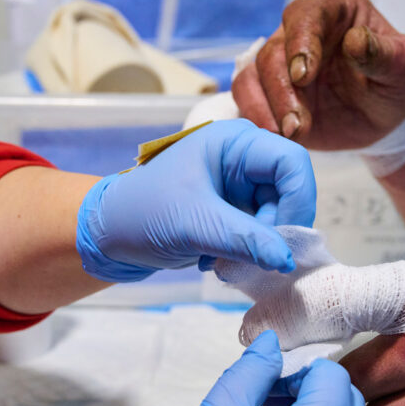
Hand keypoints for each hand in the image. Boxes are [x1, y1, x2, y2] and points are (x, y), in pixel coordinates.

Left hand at [76, 119, 315, 280]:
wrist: (105, 236)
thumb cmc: (141, 214)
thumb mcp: (195, 226)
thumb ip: (245, 240)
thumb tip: (288, 259)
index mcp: (233, 142)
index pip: (292, 163)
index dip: (298, 201)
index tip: (285, 241)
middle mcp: (240, 158)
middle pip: (289, 191)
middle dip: (275, 229)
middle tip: (251, 258)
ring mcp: (237, 185)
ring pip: (277, 216)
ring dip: (258, 246)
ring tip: (224, 262)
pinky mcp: (231, 210)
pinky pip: (259, 231)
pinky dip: (247, 251)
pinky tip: (217, 261)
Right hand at [231, 0, 404, 149]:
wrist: (385, 119)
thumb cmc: (397, 82)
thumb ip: (384, 53)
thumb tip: (355, 42)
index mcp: (334, 9)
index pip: (306, 15)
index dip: (300, 42)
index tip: (303, 75)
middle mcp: (300, 32)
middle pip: (273, 51)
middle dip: (281, 90)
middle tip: (297, 125)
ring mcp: (281, 63)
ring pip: (251, 76)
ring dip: (265, 108)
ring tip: (289, 136)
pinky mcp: (269, 93)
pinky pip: (247, 100)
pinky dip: (255, 119)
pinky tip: (274, 139)